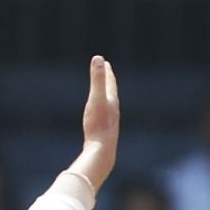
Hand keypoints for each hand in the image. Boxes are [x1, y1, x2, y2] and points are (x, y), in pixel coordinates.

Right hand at [66, 55, 120, 190]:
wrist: (102, 150)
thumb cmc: (98, 124)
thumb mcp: (96, 98)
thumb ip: (97, 79)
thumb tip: (98, 58)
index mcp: (111, 101)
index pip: (110, 83)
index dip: (107, 72)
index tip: (106, 63)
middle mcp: (113, 111)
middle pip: (112, 93)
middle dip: (109, 82)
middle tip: (107, 74)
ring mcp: (110, 122)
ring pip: (110, 106)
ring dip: (107, 98)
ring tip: (105, 95)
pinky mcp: (105, 133)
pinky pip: (104, 118)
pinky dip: (102, 112)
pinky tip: (100, 118)